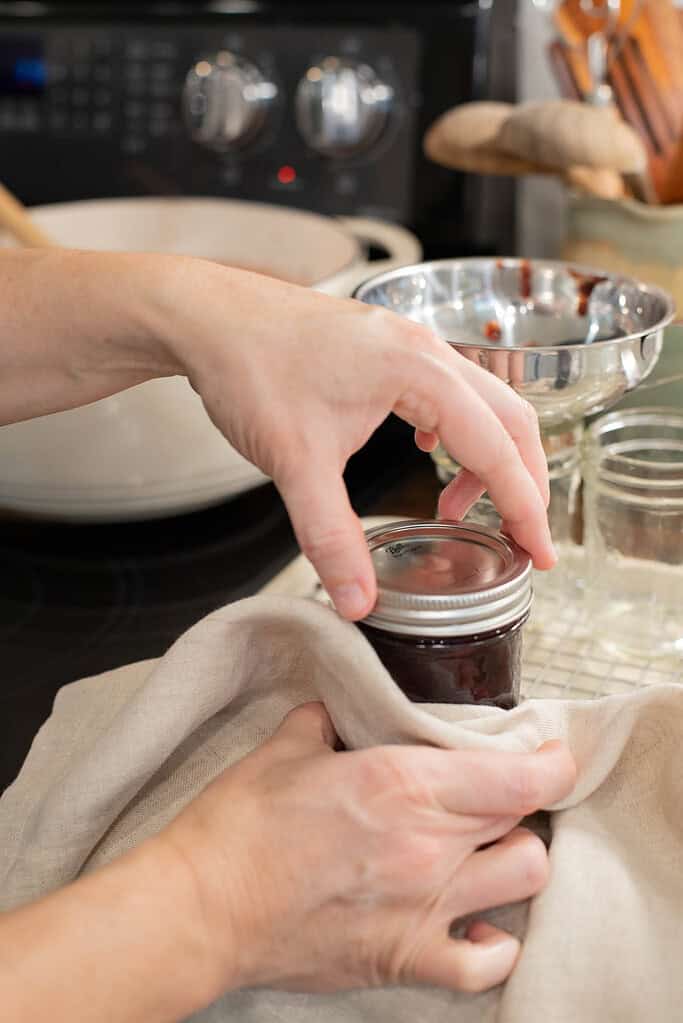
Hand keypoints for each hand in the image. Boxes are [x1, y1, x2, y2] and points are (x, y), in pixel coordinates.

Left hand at [0, 251, 552, 620]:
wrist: (207, 317)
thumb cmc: (250, 369)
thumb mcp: (296, 462)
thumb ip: (331, 536)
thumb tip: (359, 603)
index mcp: (419, 370)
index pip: (497, 447)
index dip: (524, 507)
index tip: (540, 555)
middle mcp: (426, 349)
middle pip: (509, 419)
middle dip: (521, 482)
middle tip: (519, 539)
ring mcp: (407, 342)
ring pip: (481, 402)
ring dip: (485, 457)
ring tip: (456, 509)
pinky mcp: (386, 347)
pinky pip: (447, 390)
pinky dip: (454, 431)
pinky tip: (427, 452)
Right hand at [161, 703, 575, 997]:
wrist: (202, 909)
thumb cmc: (238, 826)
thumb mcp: (282, 750)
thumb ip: (325, 721)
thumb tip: (336, 713)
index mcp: (402, 783)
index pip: (517, 776)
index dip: (548, 761)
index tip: (549, 753)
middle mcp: (429, 844)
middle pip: (521, 816)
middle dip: (517, 797)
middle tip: (492, 789)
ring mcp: (425, 906)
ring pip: (525, 875)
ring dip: (514, 854)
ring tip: (486, 846)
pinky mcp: (408, 958)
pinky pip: (487, 962)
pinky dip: (494, 940)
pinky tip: (475, 919)